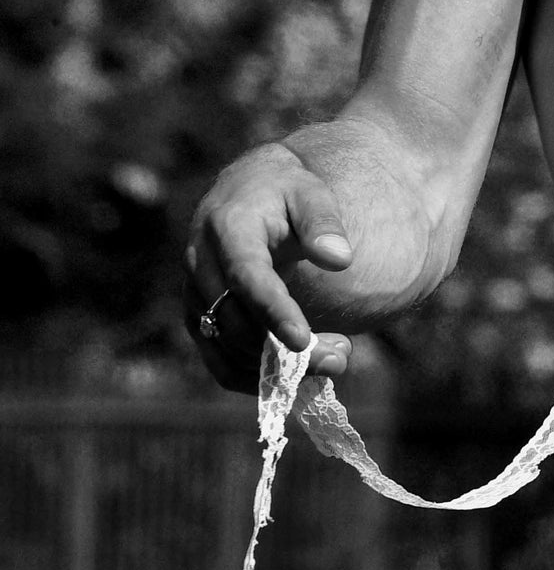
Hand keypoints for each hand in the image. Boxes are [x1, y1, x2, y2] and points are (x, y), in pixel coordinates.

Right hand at [184, 144, 355, 392]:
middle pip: (235, 322)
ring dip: (276, 369)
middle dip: (285, 350)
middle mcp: (201, 264)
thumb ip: (324, 223)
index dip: (272, 311)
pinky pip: (220, 362)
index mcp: (227, 228)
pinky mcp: (199, 317)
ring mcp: (196, 294)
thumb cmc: (285, 193)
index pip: (245, 277)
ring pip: (226, 349)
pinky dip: (256, 378)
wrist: (245, 191)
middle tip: (342, 356)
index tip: (304, 341)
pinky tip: (301, 376)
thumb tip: (340, 259)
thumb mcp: (310, 194)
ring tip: (334, 360)